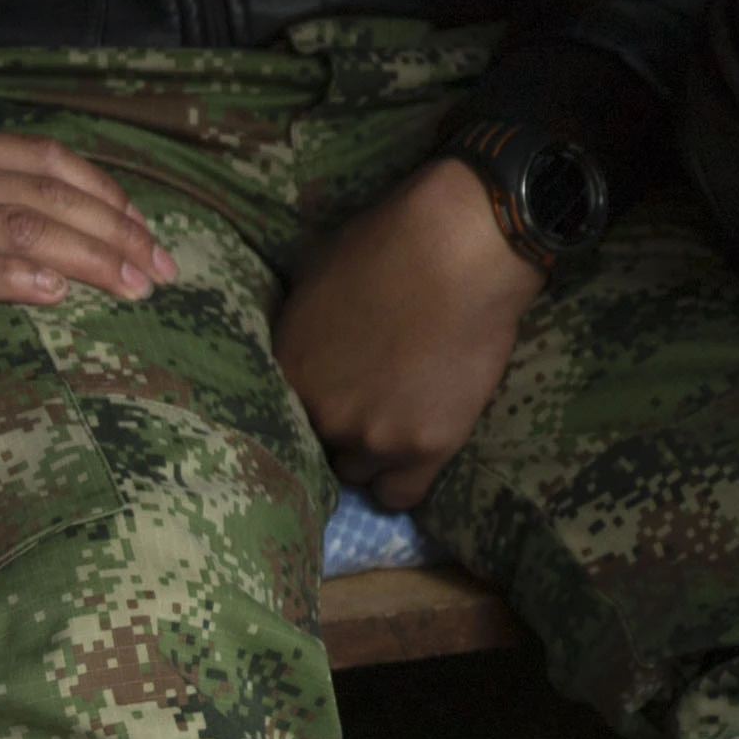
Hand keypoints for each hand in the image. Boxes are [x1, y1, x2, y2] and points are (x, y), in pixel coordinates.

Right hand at [0, 100, 178, 331]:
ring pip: (21, 225)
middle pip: (50, 194)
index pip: (47, 160)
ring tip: (133, 286)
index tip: (147, 231)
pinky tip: (55, 290)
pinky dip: (15, 274)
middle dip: (118, 232)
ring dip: (89, 257)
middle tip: (163, 271)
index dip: (107, 195)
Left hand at [275, 155, 544, 504]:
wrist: (461, 249)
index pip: (277, 416)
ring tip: (395, 422)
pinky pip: (399, 495)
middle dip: (336, 429)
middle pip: (316, 448)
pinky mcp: (426, 447)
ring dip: (370, 454)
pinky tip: (411, 452)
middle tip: (366, 403)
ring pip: (356, 473)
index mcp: (285, 369)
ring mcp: (373, 436)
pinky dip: (400, 480)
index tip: (326, 397)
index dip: (306, 406)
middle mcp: (320, 413)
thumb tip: (303, 351)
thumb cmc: (386, 243)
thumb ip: (300, 332)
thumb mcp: (314, 277)